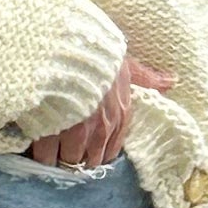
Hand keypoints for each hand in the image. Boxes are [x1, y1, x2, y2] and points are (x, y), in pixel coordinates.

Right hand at [30, 52, 171, 167]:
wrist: (65, 48)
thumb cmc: (94, 53)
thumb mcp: (124, 62)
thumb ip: (145, 77)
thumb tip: (172, 81)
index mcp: (120, 114)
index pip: (113, 148)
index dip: (99, 152)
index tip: (86, 150)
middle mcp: (101, 129)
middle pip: (90, 159)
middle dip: (78, 158)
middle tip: (65, 152)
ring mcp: (75, 133)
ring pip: (68, 160)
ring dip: (59, 158)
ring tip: (49, 151)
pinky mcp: (50, 132)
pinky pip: (45, 155)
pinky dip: (40, 154)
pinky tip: (35, 148)